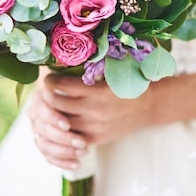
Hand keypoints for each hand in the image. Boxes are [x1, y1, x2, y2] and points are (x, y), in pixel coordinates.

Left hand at [27, 73, 154, 168]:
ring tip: (50, 104)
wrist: (151, 106)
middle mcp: (95, 110)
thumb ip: (92, 68)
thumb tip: (66, 57)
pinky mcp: (97, 138)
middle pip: (57, 104)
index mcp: (98, 91)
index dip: (51, 80)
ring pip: (61, 122)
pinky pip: (72, 137)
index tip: (48, 77)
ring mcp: (95, 126)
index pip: (63, 85)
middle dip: (47, 95)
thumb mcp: (114, 72)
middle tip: (44, 90)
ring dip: (52, 113)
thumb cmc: (131, 83)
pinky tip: (61, 119)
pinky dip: (63, 129)